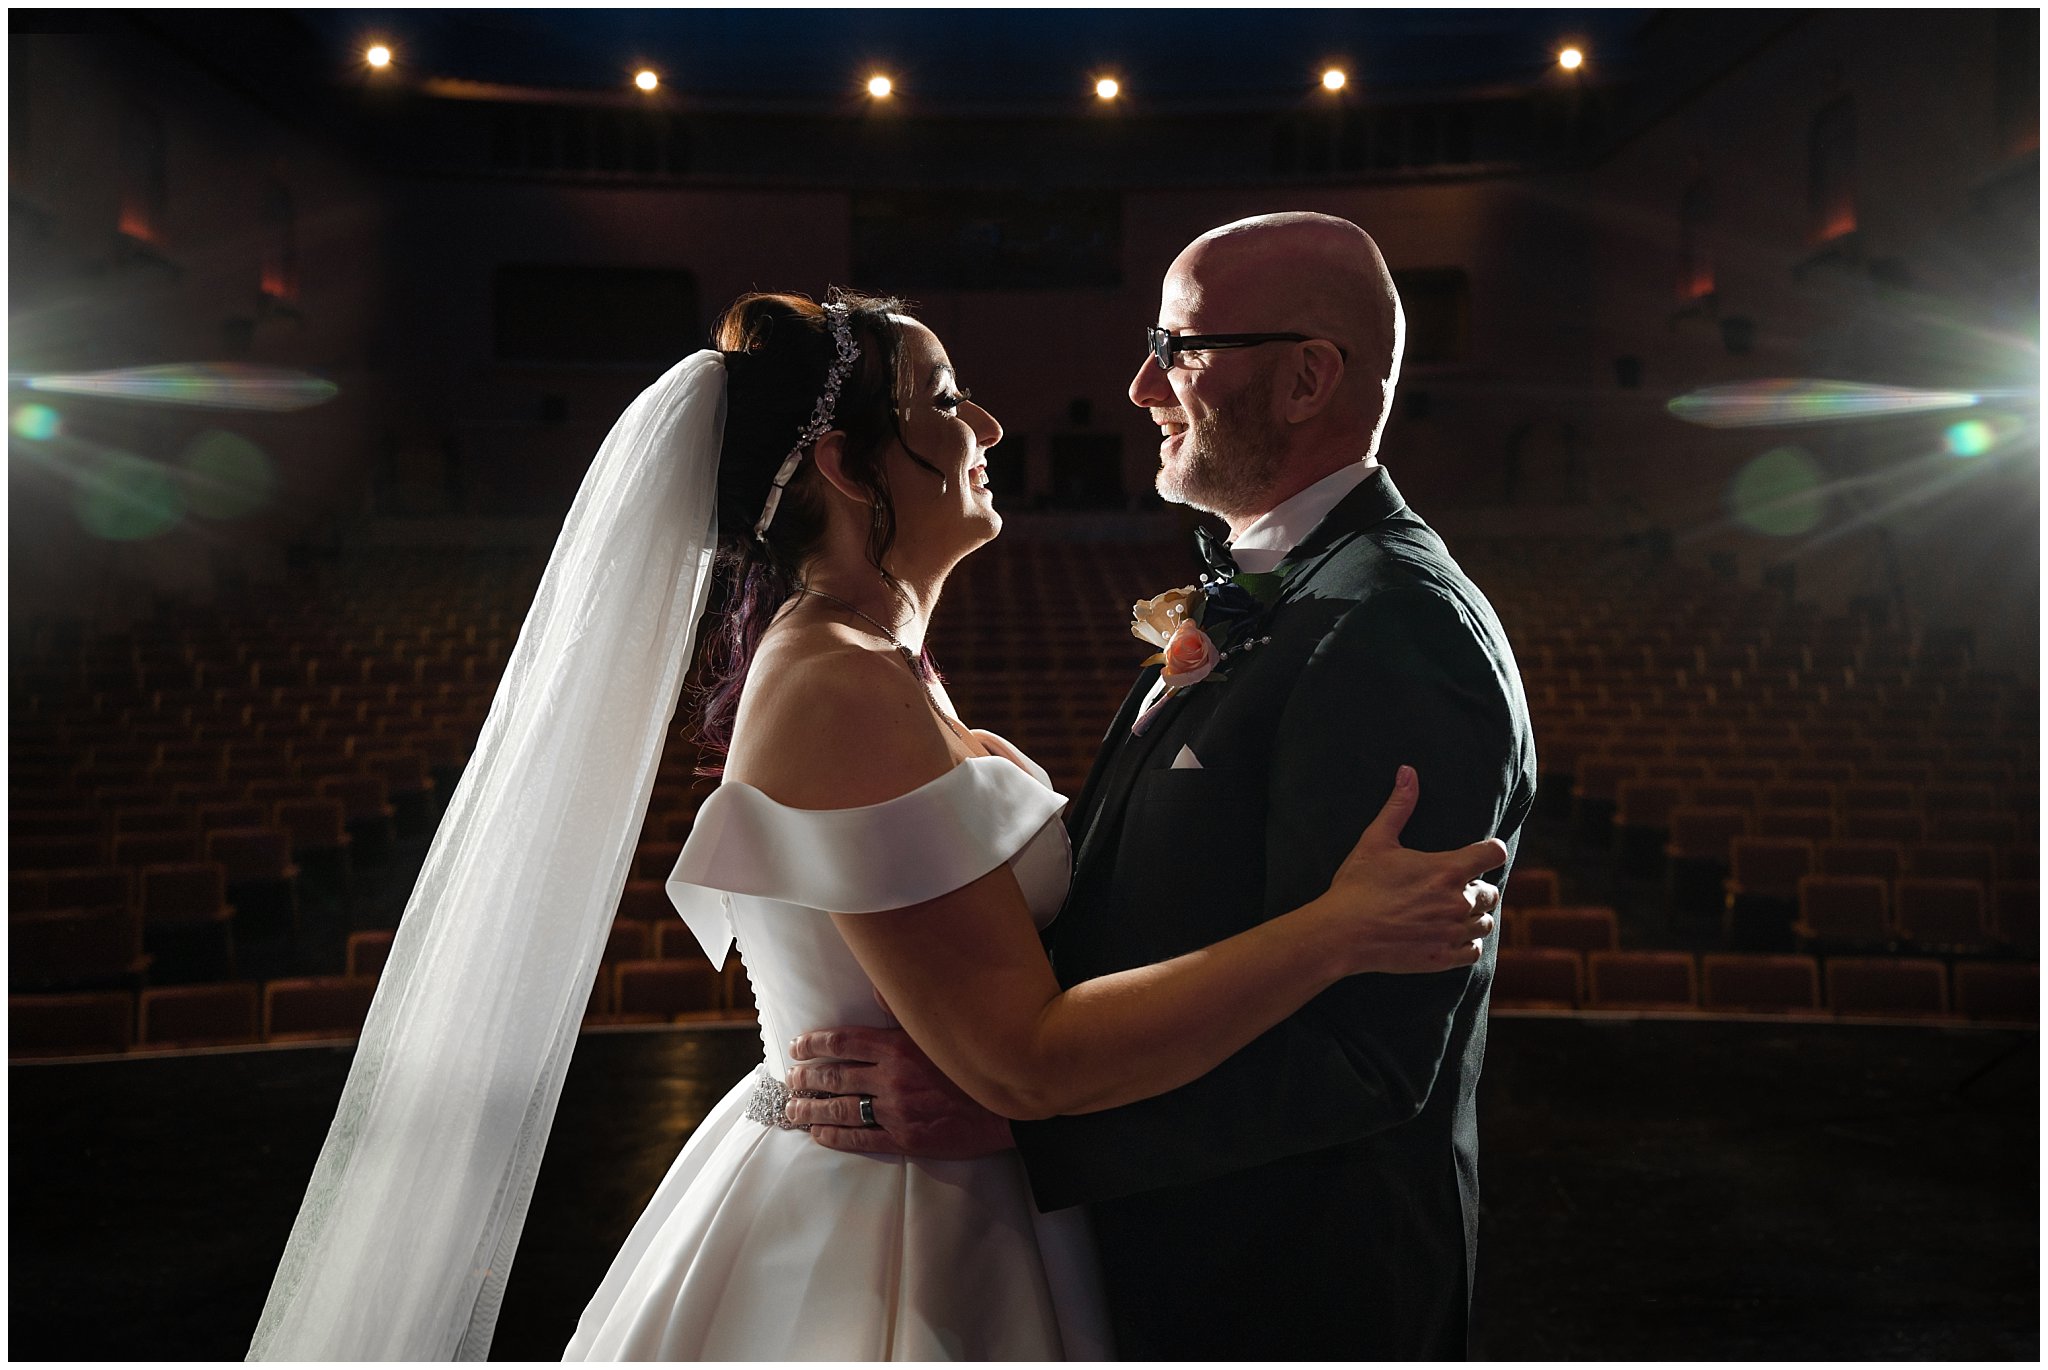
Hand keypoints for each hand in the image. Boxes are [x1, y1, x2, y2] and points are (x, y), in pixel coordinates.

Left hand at [783, 1009, 1014, 1159]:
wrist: (1010, 1106)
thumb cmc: (978, 1061)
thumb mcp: (942, 1027)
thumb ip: (905, 1009)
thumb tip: (876, 986)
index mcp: (898, 1045)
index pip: (843, 1041)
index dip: (815, 1043)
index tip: (797, 1046)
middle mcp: (891, 1077)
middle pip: (835, 1076)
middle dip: (806, 1077)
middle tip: (789, 1079)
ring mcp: (896, 1110)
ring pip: (841, 1109)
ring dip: (812, 1109)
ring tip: (793, 1109)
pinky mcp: (905, 1138)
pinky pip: (860, 1138)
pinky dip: (834, 1136)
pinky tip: (819, 1135)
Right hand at [1323, 764, 1505, 975]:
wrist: (1341, 933)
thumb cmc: (1357, 885)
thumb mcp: (1376, 841)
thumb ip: (1398, 807)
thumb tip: (1408, 771)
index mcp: (1448, 870)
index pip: (1494, 853)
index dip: (1489, 851)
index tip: (1481, 853)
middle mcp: (1458, 902)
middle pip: (1492, 892)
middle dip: (1477, 887)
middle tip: (1453, 888)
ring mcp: (1453, 932)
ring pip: (1486, 922)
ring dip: (1475, 916)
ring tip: (1453, 912)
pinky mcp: (1444, 958)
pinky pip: (1474, 950)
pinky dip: (1468, 943)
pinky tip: (1451, 935)